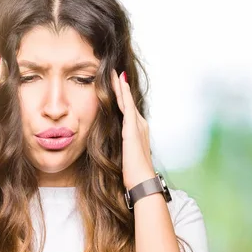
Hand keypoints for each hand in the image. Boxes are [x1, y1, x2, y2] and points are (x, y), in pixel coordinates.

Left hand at [110, 69, 155, 189]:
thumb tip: (110, 144)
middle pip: (128, 102)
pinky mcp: (133, 128)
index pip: (127, 109)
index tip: (115, 85)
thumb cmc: (132, 172)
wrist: (141, 179)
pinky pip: (128, 106)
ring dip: (121, 86)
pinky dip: (124, 94)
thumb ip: (119, 145)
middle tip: (115, 72)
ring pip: (128, 101)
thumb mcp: (124, 155)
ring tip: (115, 73)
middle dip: (121, 87)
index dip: (121, 97)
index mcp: (137, 131)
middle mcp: (140, 125)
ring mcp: (138, 126)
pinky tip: (119, 84)